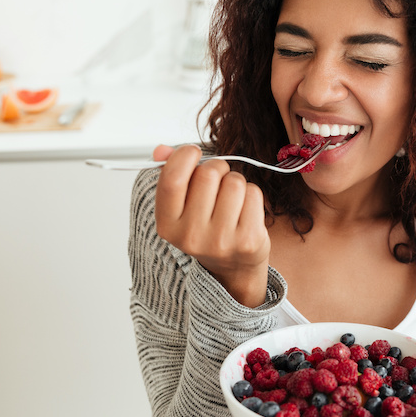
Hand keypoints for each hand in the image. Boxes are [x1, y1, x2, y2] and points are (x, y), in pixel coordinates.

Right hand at [152, 144, 270, 306]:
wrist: (233, 266)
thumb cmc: (206, 228)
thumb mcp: (182, 207)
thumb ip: (170, 175)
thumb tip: (162, 150)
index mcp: (168, 226)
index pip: (172, 179)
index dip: (184, 156)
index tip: (193, 152)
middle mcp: (191, 237)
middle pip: (207, 174)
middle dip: (216, 168)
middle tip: (218, 182)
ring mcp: (221, 241)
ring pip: (234, 182)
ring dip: (235, 182)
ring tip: (231, 199)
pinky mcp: (248, 241)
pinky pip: (253, 194)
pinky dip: (252, 195)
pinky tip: (245, 211)